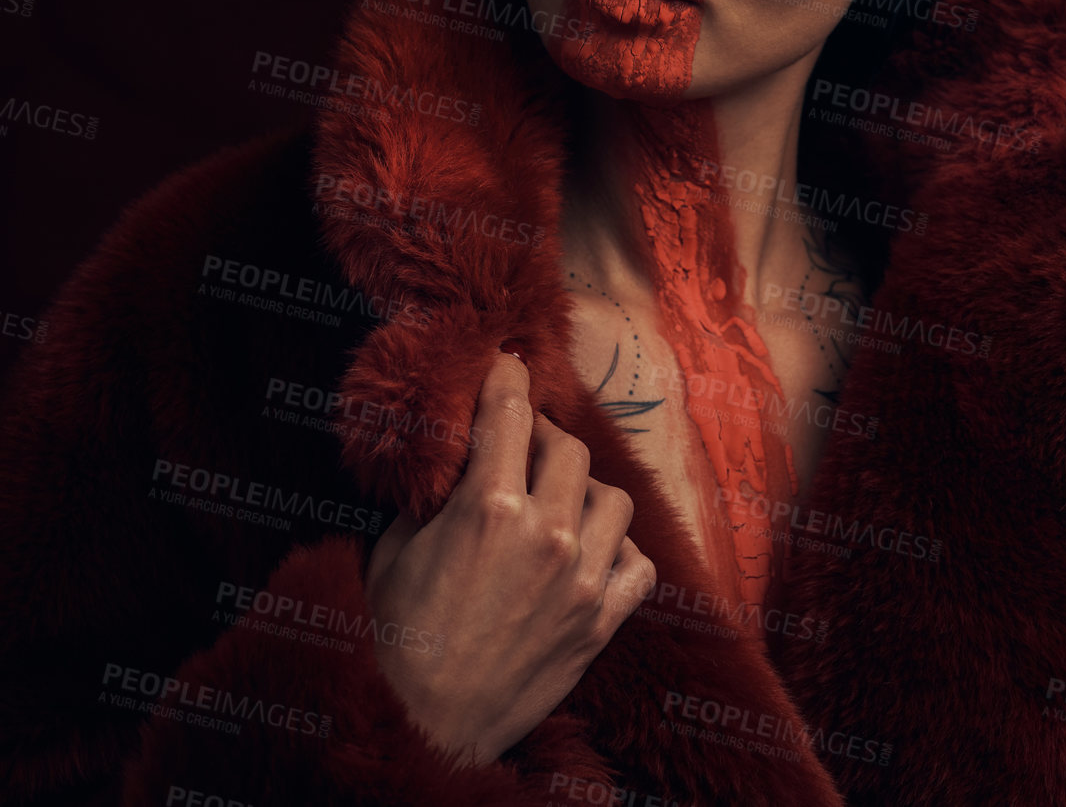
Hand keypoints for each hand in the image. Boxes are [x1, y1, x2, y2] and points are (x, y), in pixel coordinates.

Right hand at [363, 350, 655, 765]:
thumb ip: (437, 494)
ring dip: (584, 492)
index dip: (508, 380)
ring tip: (555, 504)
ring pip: (614, 498)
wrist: (423, 730)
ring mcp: (582, 580)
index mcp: (489, 508)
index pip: (511, 413)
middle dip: (542, 438)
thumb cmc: (396, 640)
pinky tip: (589, 554)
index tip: (508, 366)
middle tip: (520, 448)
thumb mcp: (396, 550)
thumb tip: (462, 454)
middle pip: (568, 448)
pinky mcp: (601, 623)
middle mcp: (547, 535)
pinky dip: (619, 552)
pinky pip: (638, 563)